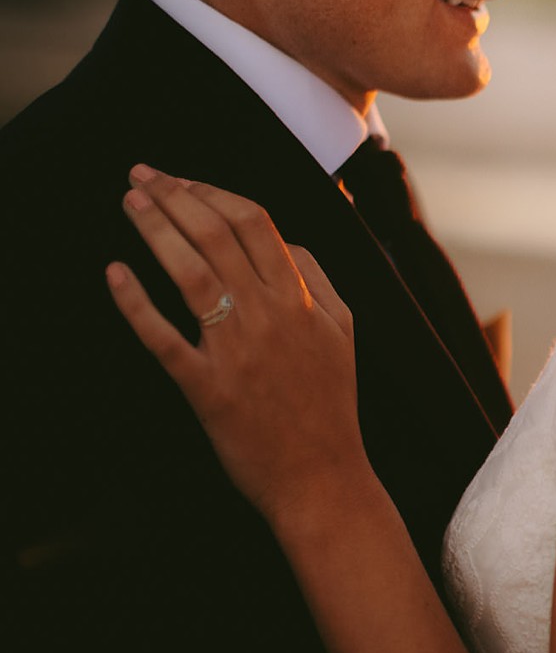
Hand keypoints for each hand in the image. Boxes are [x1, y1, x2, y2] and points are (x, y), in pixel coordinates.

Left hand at [106, 164, 366, 524]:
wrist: (323, 476)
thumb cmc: (331, 407)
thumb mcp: (343, 333)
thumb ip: (319, 281)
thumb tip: (286, 244)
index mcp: (303, 299)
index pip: (256, 223)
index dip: (213, 192)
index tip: (182, 180)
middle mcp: (270, 315)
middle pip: (217, 235)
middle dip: (174, 196)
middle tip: (141, 175)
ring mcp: (236, 350)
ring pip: (190, 271)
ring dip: (155, 229)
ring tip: (129, 203)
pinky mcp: (206, 386)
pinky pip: (163, 335)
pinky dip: (135, 301)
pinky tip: (115, 274)